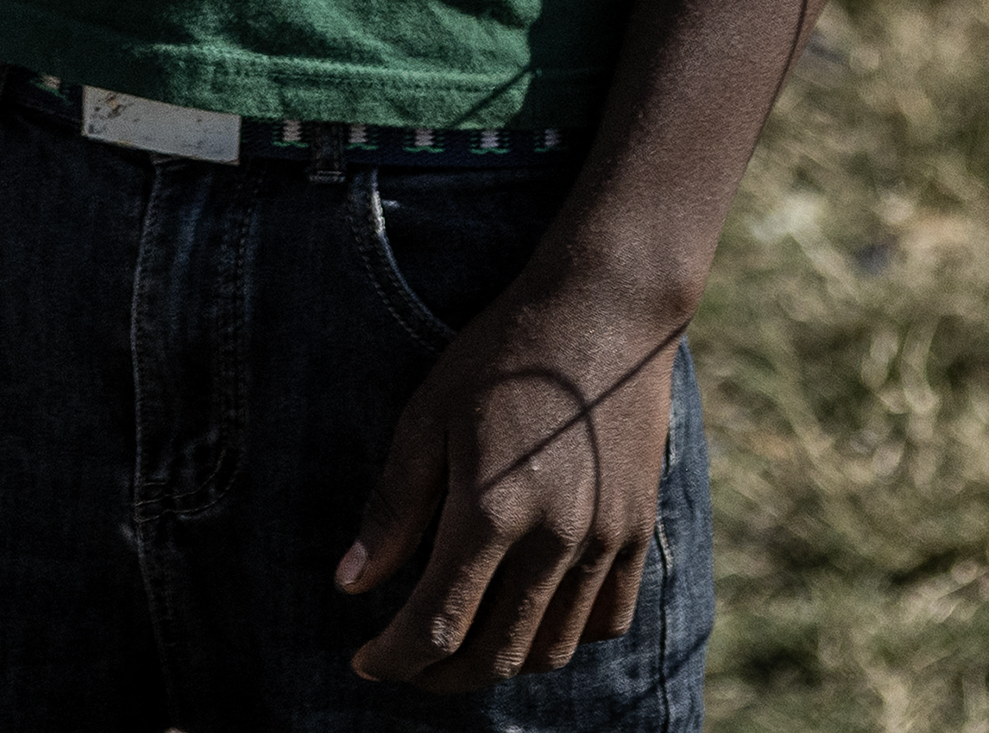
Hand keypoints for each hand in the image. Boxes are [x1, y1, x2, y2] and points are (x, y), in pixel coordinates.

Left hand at [336, 257, 687, 689]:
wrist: (605, 312)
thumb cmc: (502, 356)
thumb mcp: (427, 416)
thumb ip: (393, 509)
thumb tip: (349, 585)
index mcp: (492, 510)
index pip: (436, 624)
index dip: (394, 656)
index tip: (365, 661)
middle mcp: (555, 539)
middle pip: (494, 653)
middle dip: (439, 675)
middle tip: (405, 665)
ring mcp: (606, 541)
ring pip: (550, 648)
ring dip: (499, 662)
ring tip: (460, 646)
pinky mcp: (639, 533)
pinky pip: (606, 621)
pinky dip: (561, 637)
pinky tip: (527, 616)